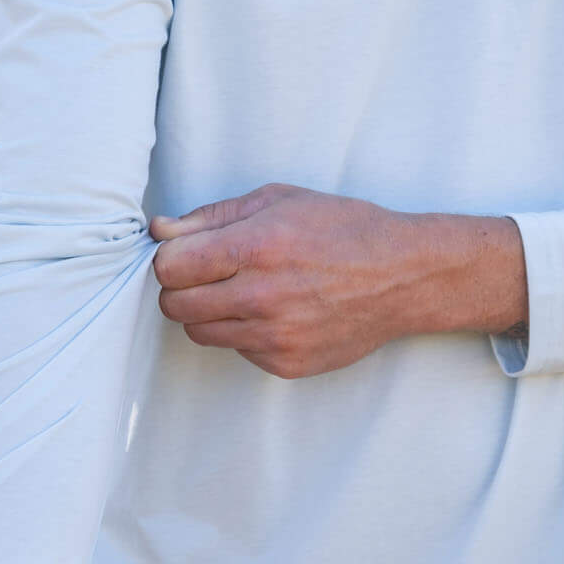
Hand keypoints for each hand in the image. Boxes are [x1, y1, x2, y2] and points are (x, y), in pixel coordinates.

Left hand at [148, 182, 524, 378]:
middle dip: (182, 287)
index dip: (172, 258)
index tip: (189, 253)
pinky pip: (236, 350)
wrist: (403, 276)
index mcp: (255, 247)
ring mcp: (274, 336)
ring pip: (199, 332)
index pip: (167, 267)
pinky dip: (244, 333)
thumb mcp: (278, 200)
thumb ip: (211, 217)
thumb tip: (159, 230)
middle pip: (174, 305)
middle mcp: (261, 296)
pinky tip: (276, 311)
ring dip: (208, 311)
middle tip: (211, 273)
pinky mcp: (286, 363)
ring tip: (243, 291)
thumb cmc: (342, 229)